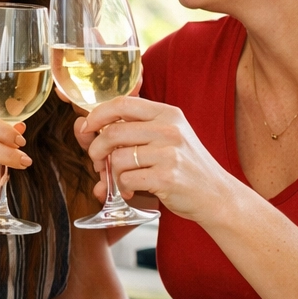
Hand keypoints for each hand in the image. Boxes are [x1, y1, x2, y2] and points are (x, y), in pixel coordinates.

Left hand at [79, 96, 235, 221]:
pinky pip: (126, 179)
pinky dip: (122, 188)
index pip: (122, 103)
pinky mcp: (167, 176)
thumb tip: (81, 125)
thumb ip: (131, 129)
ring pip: (116, 158)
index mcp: (167, 114)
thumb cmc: (185, 166)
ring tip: (121, 181)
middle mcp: (170, 129)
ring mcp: (170, 153)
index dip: (97, 115)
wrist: (216, 195)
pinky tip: (131, 191)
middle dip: (96, 151)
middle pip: (112, 132)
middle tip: (98, 163)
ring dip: (111, 174)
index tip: (86, 128)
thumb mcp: (166, 137)